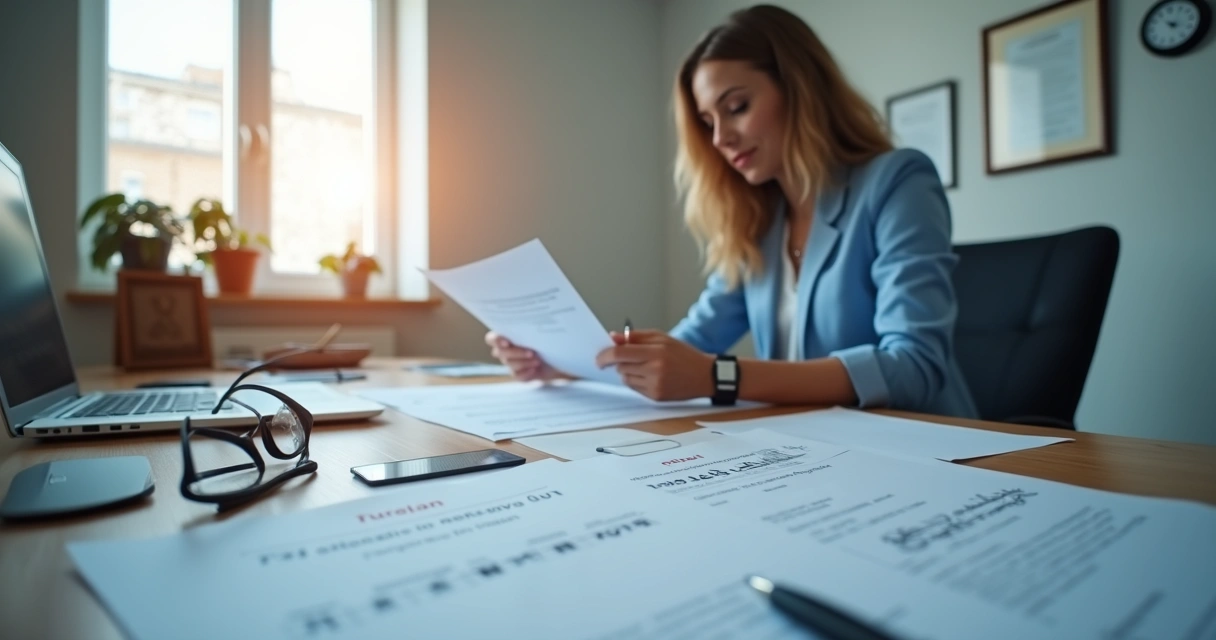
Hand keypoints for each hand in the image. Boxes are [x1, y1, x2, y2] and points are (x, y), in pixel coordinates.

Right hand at [485, 332, 565, 381]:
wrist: (557, 357)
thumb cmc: (545, 340)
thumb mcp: (537, 334)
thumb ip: (528, 331)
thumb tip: (529, 325)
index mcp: (505, 337)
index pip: (491, 339)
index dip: (496, 340)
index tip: (507, 342)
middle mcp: (505, 351)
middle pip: (500, 353)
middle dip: (516, 352)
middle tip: (532, 352)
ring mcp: (511, 364)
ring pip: (510, 364)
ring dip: (524, 362)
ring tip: (538, 360)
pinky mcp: (518, 374)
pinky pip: (517, 375)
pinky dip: (526, 372)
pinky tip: (535, 369)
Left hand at [595, 329, 713, 400]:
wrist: (705, 375)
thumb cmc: (684, 354)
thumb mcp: (662, 338)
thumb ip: (636, 336)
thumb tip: (613, 337)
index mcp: (656, 352)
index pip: (620, 354)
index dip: (605, 356)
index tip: (599, 358)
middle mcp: (654, 370)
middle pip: (620, 367)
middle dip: (618, 362)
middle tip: (628, 358)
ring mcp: (655, 385)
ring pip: (625, 379)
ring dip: (627, 372)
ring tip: (644, 366)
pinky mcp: (656, 396)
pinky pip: (634, 388)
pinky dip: (636, 381)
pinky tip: (650, 376)